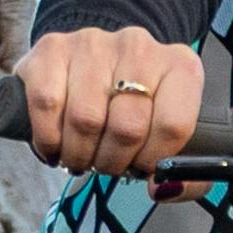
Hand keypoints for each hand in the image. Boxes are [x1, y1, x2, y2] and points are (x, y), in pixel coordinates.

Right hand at [13, 29, 202, 188]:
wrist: (96, 62)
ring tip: (81, 156)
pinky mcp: (52, 47)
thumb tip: (162, 189)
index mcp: (180, 66)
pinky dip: (48, 139)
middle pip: (127, 128)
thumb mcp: (172, 135)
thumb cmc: (137, 106)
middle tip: (106, 164)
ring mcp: (92, 43)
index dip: (152, 160)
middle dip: (113, 162)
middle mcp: (138, 47)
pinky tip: (55, 144)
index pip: (173, 126)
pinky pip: (47, 105)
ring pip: (85, 120)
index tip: (141, 166)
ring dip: (79, 154)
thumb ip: (185, 173)